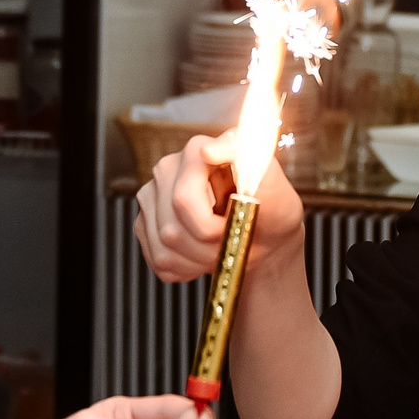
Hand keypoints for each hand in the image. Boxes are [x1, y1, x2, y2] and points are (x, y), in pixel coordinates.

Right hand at [133, 132, 306, 282]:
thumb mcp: (275, 185)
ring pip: (165, 246)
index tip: (228, 232)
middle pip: (173, 228)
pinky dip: (186, 268)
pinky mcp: (144, 223)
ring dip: (199, 260)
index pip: (184, 199)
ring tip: (222, 248)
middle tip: (233, 242)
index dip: (211, 227)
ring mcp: (151, 196)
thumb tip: (209, 149)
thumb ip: (250, 159)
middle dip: (209, 248)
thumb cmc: (272, 210)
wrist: (263, 237)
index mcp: (197, 151)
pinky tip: (205, 255)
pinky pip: (158, 259)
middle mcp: (168, 169)